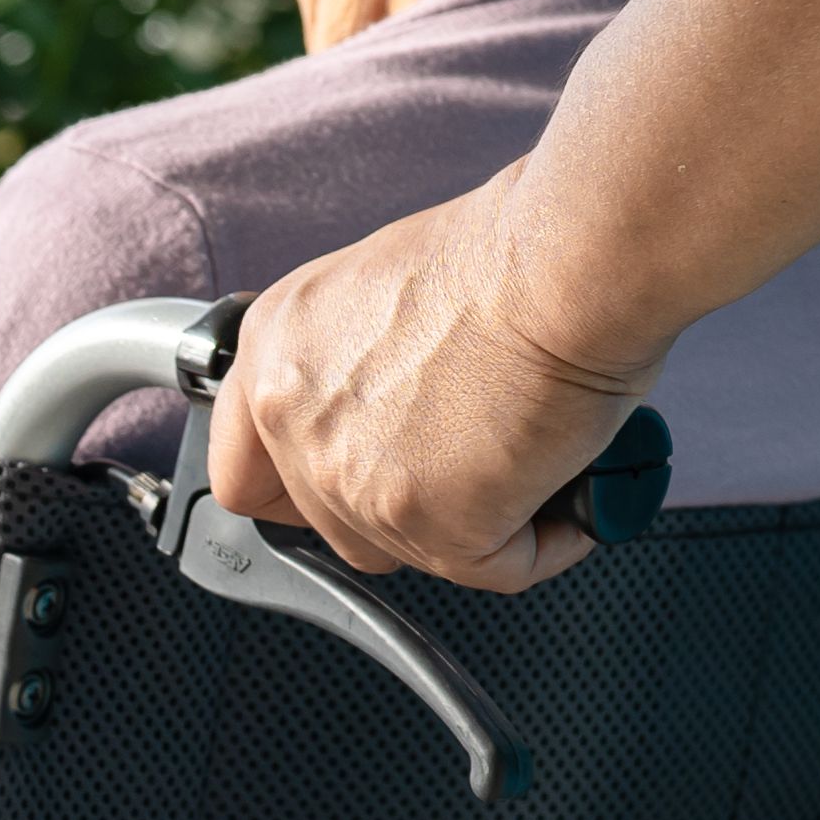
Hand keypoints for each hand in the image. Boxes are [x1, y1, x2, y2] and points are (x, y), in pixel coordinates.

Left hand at [206, 170, 656, 590]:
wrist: (566, 262)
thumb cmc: (510, 252)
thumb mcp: (386, 289)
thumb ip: (358, 363)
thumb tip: (396, 410)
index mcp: (276, 350)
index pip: (246, 471)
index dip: (303, 493)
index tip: (349, 489)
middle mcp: (296, 419)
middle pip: (334, 524)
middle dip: (407, 506)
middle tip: (473, 462)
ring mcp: (357, 483)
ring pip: (414, 553)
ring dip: (477, 522)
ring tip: (532, 459)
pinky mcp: (435, 528)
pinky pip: (500, 567)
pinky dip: (548, 538)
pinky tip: (573, 486)